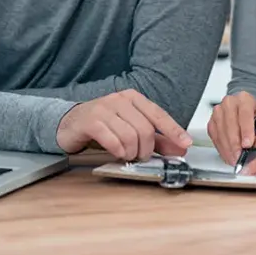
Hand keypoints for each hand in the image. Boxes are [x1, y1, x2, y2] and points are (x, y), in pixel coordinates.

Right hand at [55, 89, 192, 161]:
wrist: (70, 123)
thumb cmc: (103, 125)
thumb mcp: (131, 129)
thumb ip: (157, 139)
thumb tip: (180, 148)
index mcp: (132, 98)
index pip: (158, 114)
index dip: (174, 131)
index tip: (185, 144)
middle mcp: (119, 99)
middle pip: (145, 129)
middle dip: (146, 149)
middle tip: (141, 156)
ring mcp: (104, 108)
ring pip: (130, 136)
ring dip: (131, 152)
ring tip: (127, 155)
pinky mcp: (90, 121)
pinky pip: (112, 140)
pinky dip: (118, 151)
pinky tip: (117, 153)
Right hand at [207, 91, 255, 164]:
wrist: (245, 119)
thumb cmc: (255, 123)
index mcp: (245, 99)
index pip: (245, 113)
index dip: (246, 130)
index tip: (247, 145)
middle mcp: (230, 102)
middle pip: (231, 123)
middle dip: (235, 143)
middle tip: (240, 157)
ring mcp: (218, 111)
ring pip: (220, 131)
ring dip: (227, 148)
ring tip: (234, 160)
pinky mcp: (211, 122)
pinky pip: (214, 136)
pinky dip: (221, 148)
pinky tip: (228, 156)